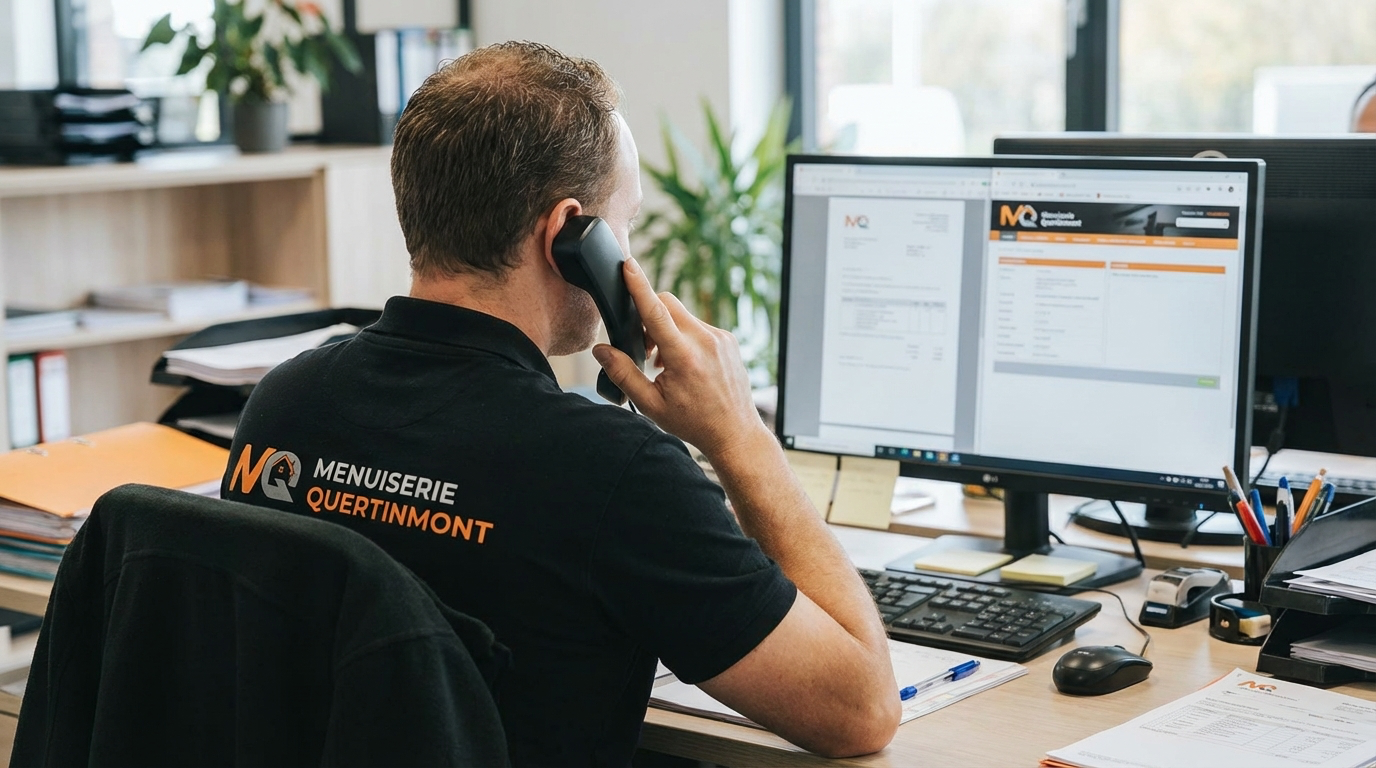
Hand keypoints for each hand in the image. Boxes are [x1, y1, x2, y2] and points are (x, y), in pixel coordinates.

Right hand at [592, 257, 770, 461]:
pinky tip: (687, 365)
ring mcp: (720, 338)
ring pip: (683, 316)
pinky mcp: (728, 339)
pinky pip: (698, 326)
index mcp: (684, 356)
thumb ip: (623, 373)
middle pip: (668, 304)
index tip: (629, 265)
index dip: (639, 285)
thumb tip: (601, 350)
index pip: (655, 311)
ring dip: (668, 330)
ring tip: (667, 365)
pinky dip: (685, 337)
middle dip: (649, 316)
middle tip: (646, 349)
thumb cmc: (693, 422)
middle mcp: (705, 341)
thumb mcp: (651, 404)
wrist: (734, 432)